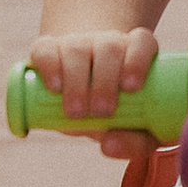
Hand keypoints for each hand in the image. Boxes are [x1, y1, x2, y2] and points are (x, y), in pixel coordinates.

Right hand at [27, 23, 162, 146]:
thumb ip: (135, 142)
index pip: (141, 41)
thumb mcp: (132, 129)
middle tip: (102, 112)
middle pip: (110, 47)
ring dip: (77, 81)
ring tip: (77, 112)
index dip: (137, 59)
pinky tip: (54, 87)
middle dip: (105, 81)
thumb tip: (110, 145)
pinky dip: (50, 66)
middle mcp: (108, 42)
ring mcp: (77, 43)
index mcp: (135, 53)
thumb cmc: (117, 113)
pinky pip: (45, 49)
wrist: (83, 96)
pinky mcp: (47, 49)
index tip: (131, 87)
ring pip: (78, 48)